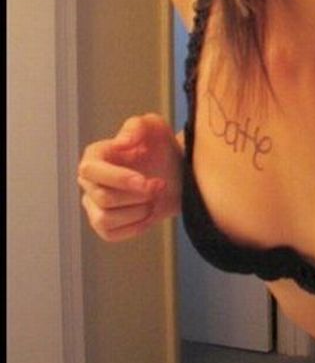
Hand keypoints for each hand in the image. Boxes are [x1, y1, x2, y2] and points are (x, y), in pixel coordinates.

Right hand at [78, 113, 182, 241]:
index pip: (91, 170)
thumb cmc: (162, 148)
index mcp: (95, 156)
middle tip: (160, 185)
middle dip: (137, 195)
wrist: (177, 174)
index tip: (144, 181)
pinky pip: (110, 235)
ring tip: (154, 199)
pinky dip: (134, 227)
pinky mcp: (105, 226)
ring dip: (137, 212)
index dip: (118, 178)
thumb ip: (137, 127)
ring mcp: (94, 205)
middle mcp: (89, 181)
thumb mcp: (154, 127)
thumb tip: (121, 142)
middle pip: (103, 198)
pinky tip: (149, 214)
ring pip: (104, 220)